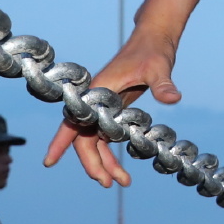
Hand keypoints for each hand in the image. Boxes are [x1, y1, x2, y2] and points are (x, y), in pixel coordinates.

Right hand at [43, 29, 181, 187]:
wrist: (154, 39)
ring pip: (95, 141)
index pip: (74, 120)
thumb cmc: (153, 50)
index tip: (49, 162)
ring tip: (123, 182)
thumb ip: (163, 84)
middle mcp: (96, 100)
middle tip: (108, 184)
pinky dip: (112, 153)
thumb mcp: (159, 67)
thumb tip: (174, 98)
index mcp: (98, 90)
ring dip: (104, 162)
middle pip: (85, 138)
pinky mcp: (113, 109)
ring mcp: (103, 106)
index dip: (61, 142)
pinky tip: (122, 168)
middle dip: (93, 163)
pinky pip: (106, 137)